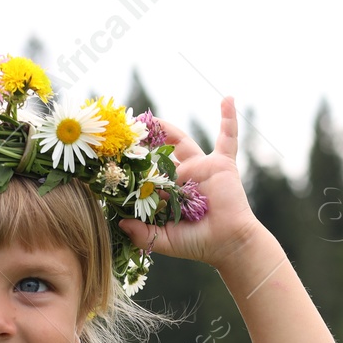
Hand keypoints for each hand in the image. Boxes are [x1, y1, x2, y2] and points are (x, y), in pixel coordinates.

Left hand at [117, 96, 261, 268]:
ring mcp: (202, 167)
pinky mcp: (222, 164)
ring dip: (166, 129)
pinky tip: (228, 99)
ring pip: (182, 141)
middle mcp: (183, 176)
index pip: (146, 174)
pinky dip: (229, 118)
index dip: (132, 165)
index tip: (113, 154)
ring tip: (149, 118)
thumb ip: (142, 234)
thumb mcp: (164, 240)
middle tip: (125, 130)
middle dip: (143, 142)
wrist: (229, 244)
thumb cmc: (199, 244)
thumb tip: (119, 223)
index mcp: (170, 192)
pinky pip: (228, 137)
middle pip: (159, 153)